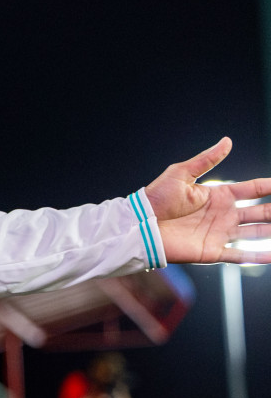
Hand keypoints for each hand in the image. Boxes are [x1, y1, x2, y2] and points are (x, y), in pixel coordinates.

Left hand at [145, 137, 270, 263]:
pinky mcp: (212, 251)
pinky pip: (240, 255)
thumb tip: (228, 141)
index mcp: (218, 195)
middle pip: (261, 212)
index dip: (270, 187)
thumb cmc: (156, 198)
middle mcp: (224, 214)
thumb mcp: (182, 173)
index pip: (252, 190)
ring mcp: (220, 233)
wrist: (140, 224)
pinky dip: (258, 256)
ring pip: (256, 233)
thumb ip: (206, 160)